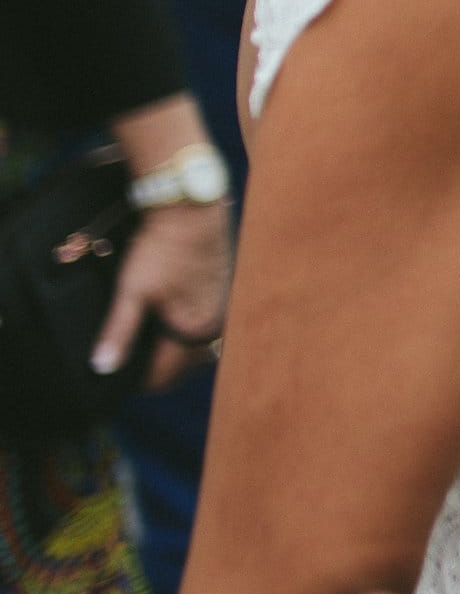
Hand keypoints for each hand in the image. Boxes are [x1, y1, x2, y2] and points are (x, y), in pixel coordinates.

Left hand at [97, 202, 230, 387]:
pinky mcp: (222, 288)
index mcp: (193, 328)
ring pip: (199, 346)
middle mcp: (214, 322)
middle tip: (132, 373)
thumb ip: (119, 332)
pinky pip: (206, 326)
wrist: (192, 210)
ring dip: (177, 355)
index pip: (166, 373)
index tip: (117, 383)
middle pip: (187, 365)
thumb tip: (102, 367)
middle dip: (162, 374)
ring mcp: (221, 305)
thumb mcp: (132, 290)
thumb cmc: (161, 249)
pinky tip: (170, 325)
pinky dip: (187, 335)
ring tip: (150, 353)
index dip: (141, 383)